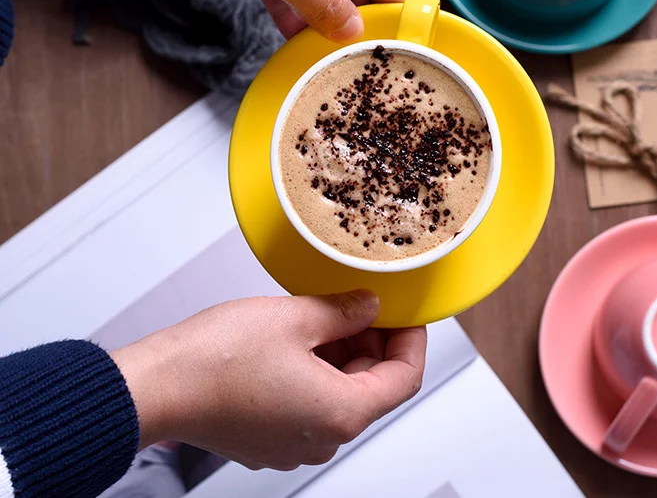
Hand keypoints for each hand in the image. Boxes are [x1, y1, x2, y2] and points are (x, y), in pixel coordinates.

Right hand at [111, 291, 425, 469]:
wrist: (158, 385)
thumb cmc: (217, 360)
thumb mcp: (296, 317)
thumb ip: (345, 311)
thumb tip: (369, 306)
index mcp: (340, 414)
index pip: (405, 378)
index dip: (411, 339)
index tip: (406, 313)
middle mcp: (322, 438)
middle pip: (372, 386)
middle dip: (372, 341)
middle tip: (359, 301)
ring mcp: (293, 442)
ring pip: (340, 392)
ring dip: (342, 352)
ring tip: (323, 312)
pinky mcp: (269, 436)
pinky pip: (310, 400)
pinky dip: (315, 368)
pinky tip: (299, 336)